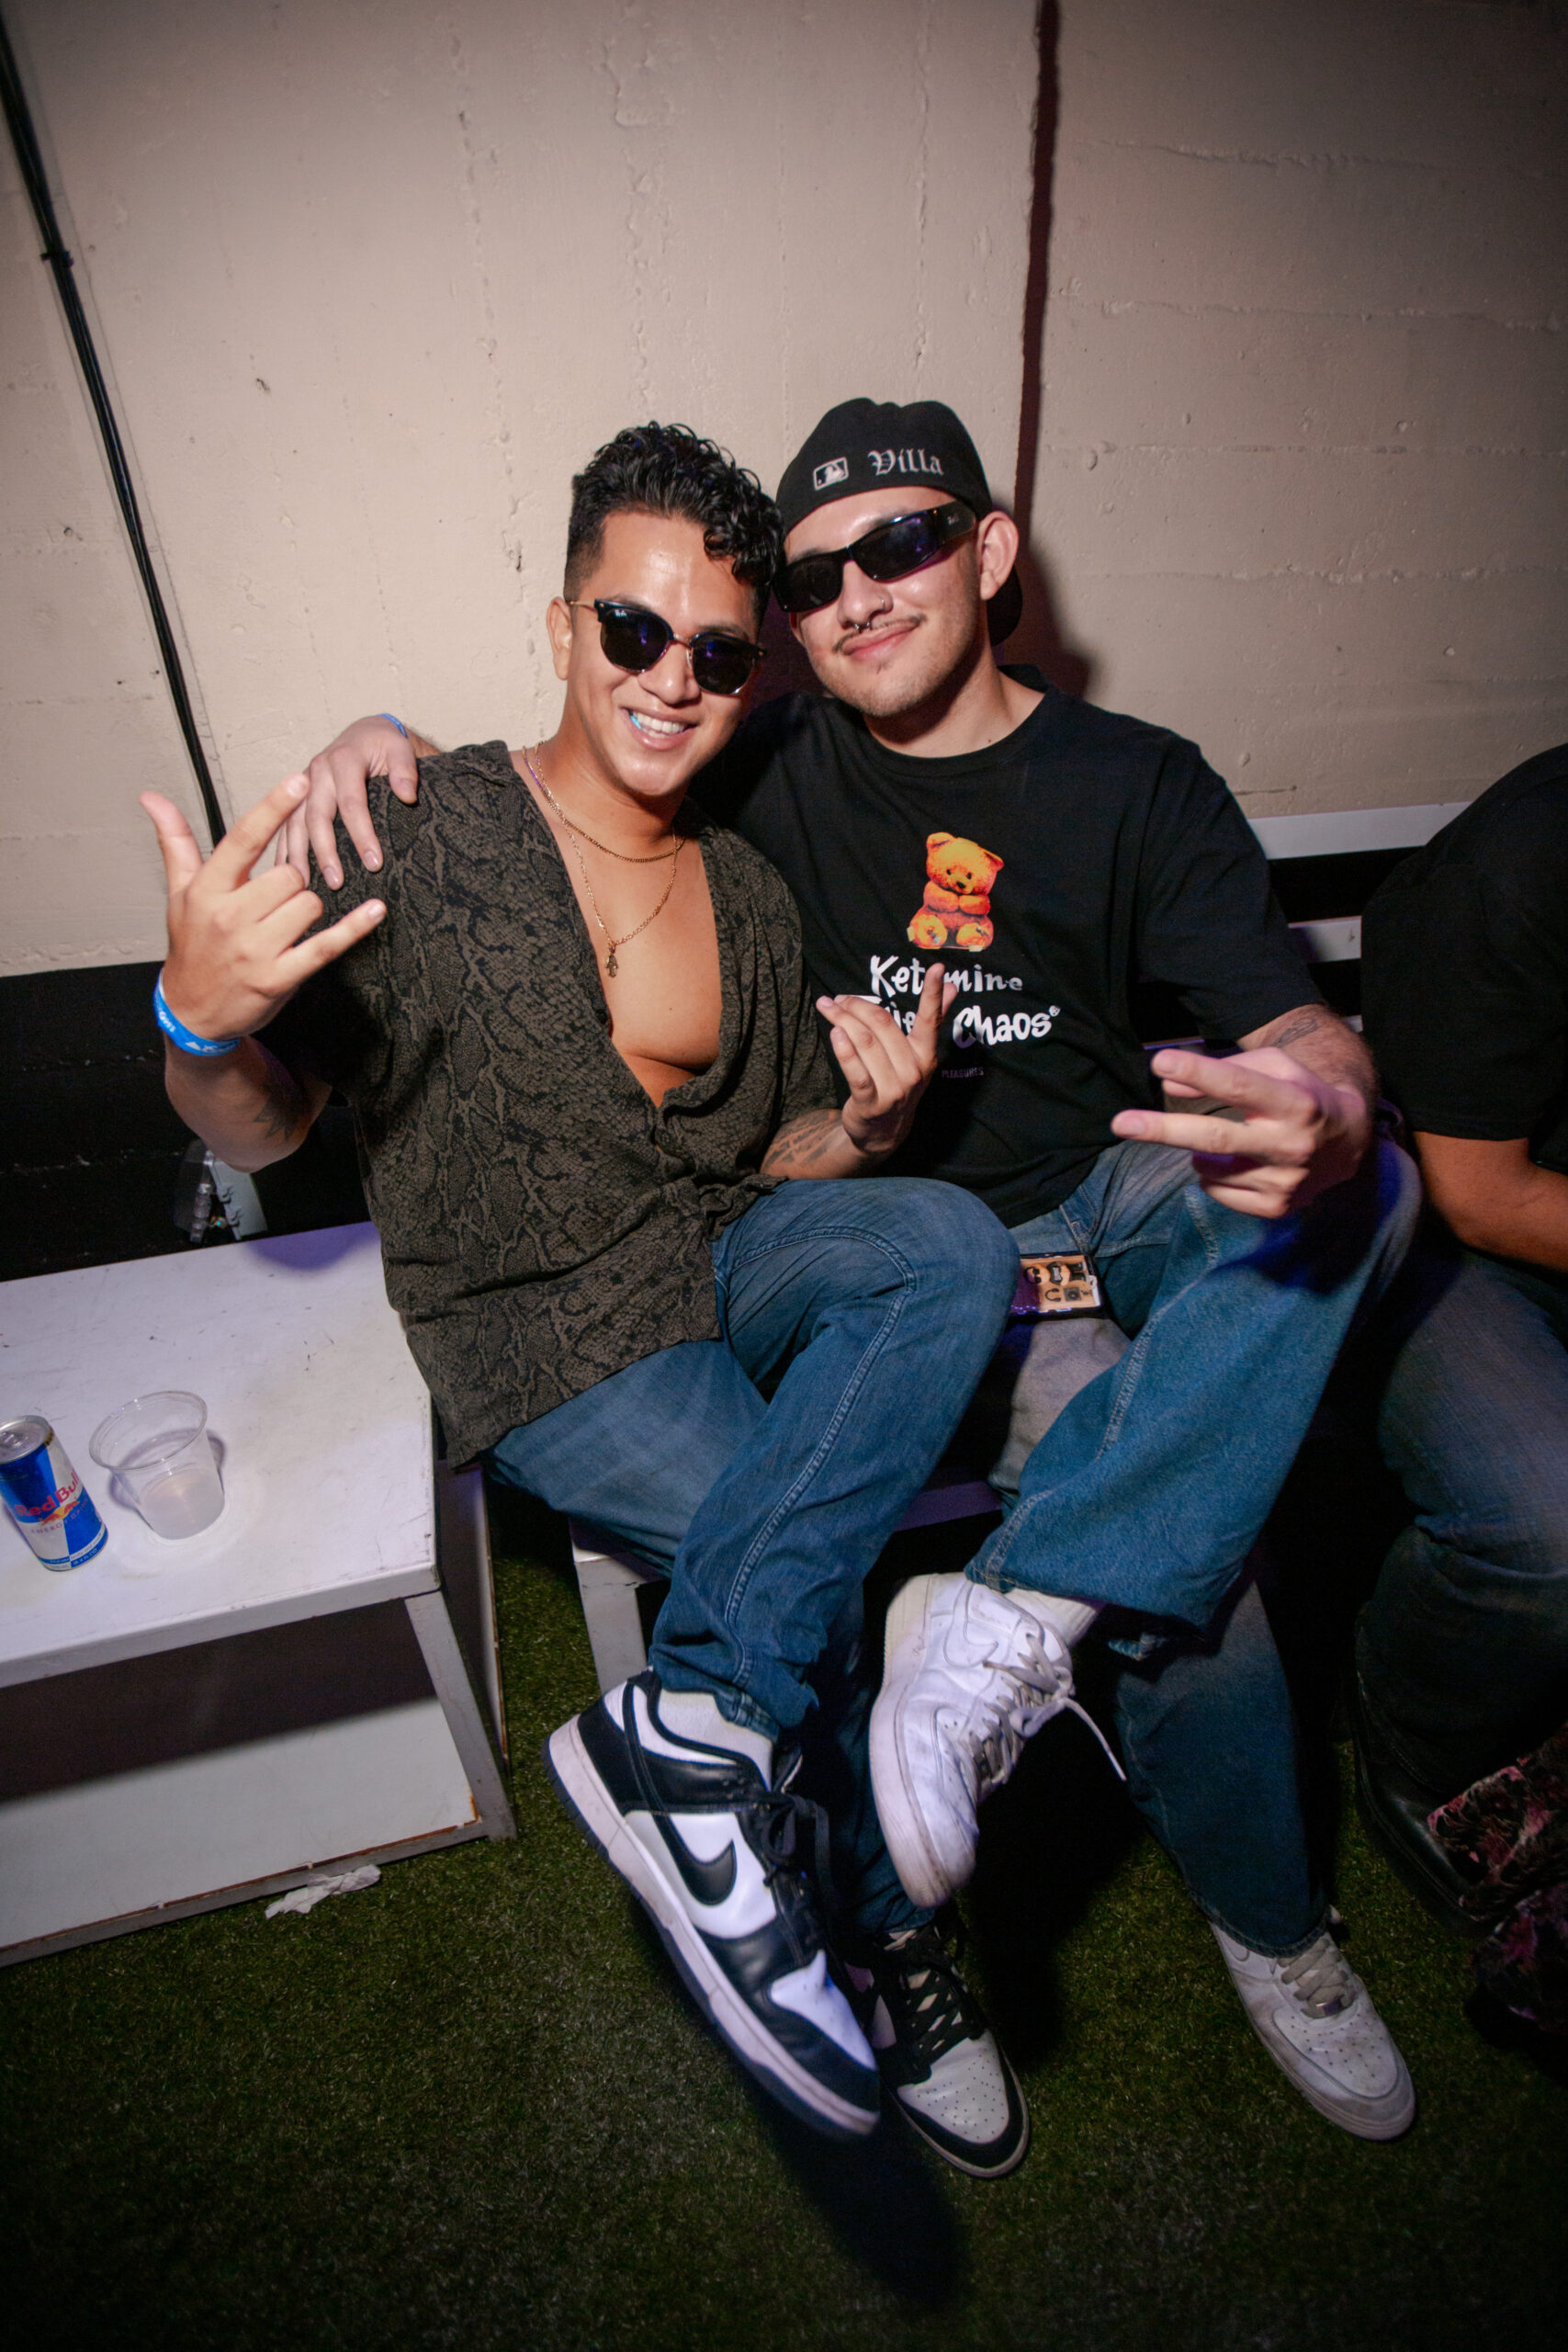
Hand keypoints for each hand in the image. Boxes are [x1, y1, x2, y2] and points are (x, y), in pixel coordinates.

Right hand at [143, 775, 385, 1042]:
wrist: (192, 1011)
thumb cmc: (191, 944)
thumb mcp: (179, 893)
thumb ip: (176, 842)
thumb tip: (152, 797)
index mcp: (207, 889)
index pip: (243, 839)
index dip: (273, 808)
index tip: (299, 780)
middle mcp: (229, 917)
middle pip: (290, 874)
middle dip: (293, 882)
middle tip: (275, 899)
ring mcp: (255, 950)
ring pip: (310, 905)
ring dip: (308, 910)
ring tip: (284, 924)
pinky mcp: (279, 978)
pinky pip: (325, 945)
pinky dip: (354, 928)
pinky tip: (375, 910)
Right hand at [279, 715, 419, 885]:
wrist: (364, 734)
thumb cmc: (384, 745)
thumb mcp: (400, 748)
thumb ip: (405, 769)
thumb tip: (407, 795)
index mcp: (343, 759)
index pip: (351, 802)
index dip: (362, 834)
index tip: (374, 863)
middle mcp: (317, 771)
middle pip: (317, 816)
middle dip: (326, 851)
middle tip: (338, 882)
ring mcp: (304, 785)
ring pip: (294, 822)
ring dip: (297, 854)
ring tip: (304, 886)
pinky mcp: (297, 796)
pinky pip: (285, 824)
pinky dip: (283, 848)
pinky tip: (284, 872)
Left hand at [818, 963, 956, 1159]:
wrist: (883, 1132)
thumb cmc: (897, 1082)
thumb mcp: (917, 1054)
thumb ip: (934, 1019)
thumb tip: (954, 987)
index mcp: (926, 1055)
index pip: (931, 1019)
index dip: (934, 993)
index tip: (937, 968)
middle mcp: (913, 1070)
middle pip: (882, 1024)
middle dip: (857, 1005)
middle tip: (838, 998)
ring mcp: (894, 1089)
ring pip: (865, 1042)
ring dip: (842, 1020)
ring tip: (828, 1007)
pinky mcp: (871, 1102)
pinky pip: (856, 1071)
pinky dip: (844, 1049)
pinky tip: (834, 1032)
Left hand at [1110, 1044, 1370, 1217]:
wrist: (1348, 1141)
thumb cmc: (1301, 1094)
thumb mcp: (1274, 1068)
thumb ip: (1223, 1069)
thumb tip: (1167, 1081)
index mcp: (1295, 1102)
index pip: (1240, 1086)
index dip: (1199, 1073)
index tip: (1159, 1063)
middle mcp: (1292, 1144)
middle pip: (1215, 1138)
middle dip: (1163, 1129)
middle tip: (1121, 1123)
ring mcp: (1285, 1181)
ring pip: (1209, 1166)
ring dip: (1197, 1150)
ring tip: (1223, 1139)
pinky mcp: (1277, 1208)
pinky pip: (1218, 1190)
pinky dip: (1212, 1173)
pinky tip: (1239, 1162)